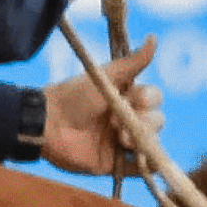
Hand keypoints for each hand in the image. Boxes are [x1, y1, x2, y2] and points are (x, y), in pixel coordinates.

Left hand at [42, 36, 160, 177]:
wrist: (49, 122)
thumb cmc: (74, 95)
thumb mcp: (107, 75)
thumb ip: (133, 62)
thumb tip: (155, 37)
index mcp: (127, 98)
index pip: (153, 99)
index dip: (148, 101)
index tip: (134, 99)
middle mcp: (127, 119)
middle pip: (156, 121)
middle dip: (145, 122)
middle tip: (118, 122)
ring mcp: (122, 143)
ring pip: (151, 144)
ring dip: (143, 141)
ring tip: (121, 139)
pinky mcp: (114, 164)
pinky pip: (139, 170)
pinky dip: (149, 168)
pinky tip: (149, 163)